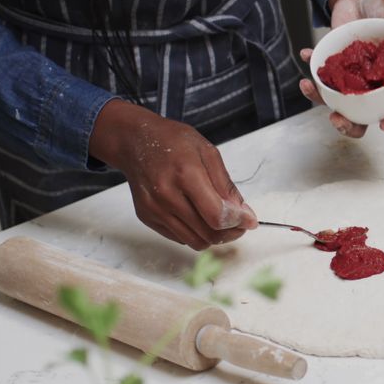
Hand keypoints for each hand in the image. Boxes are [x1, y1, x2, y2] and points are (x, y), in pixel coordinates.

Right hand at [89, 100, 257, 249]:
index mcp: (186, 174)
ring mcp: (154, 209)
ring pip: (195, 241)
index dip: (238, 222)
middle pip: (208, 233)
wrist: (134, 141)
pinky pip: (179, 238)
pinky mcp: (147, 217)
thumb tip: (243, 214)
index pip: (216, 215)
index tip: (249, 220)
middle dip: (231, 232)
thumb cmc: (173, 142)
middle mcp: (166, 196)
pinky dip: (195, 232)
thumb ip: (226, 185)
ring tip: (221, 220)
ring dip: (214, 236)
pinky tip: (199, 216)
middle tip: (239, 223)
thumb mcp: (208, 152)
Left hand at [298, 0, 383, 137]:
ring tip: (308, 86)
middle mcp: (369, 86)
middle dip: (348, 125)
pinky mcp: (332, 69)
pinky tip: (306, 54)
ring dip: (319, 99)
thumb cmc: (380, 13)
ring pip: (335, 102)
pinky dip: (310, 67)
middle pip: (362, 117)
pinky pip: (319, 76)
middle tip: (338, 119)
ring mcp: (349, 80)